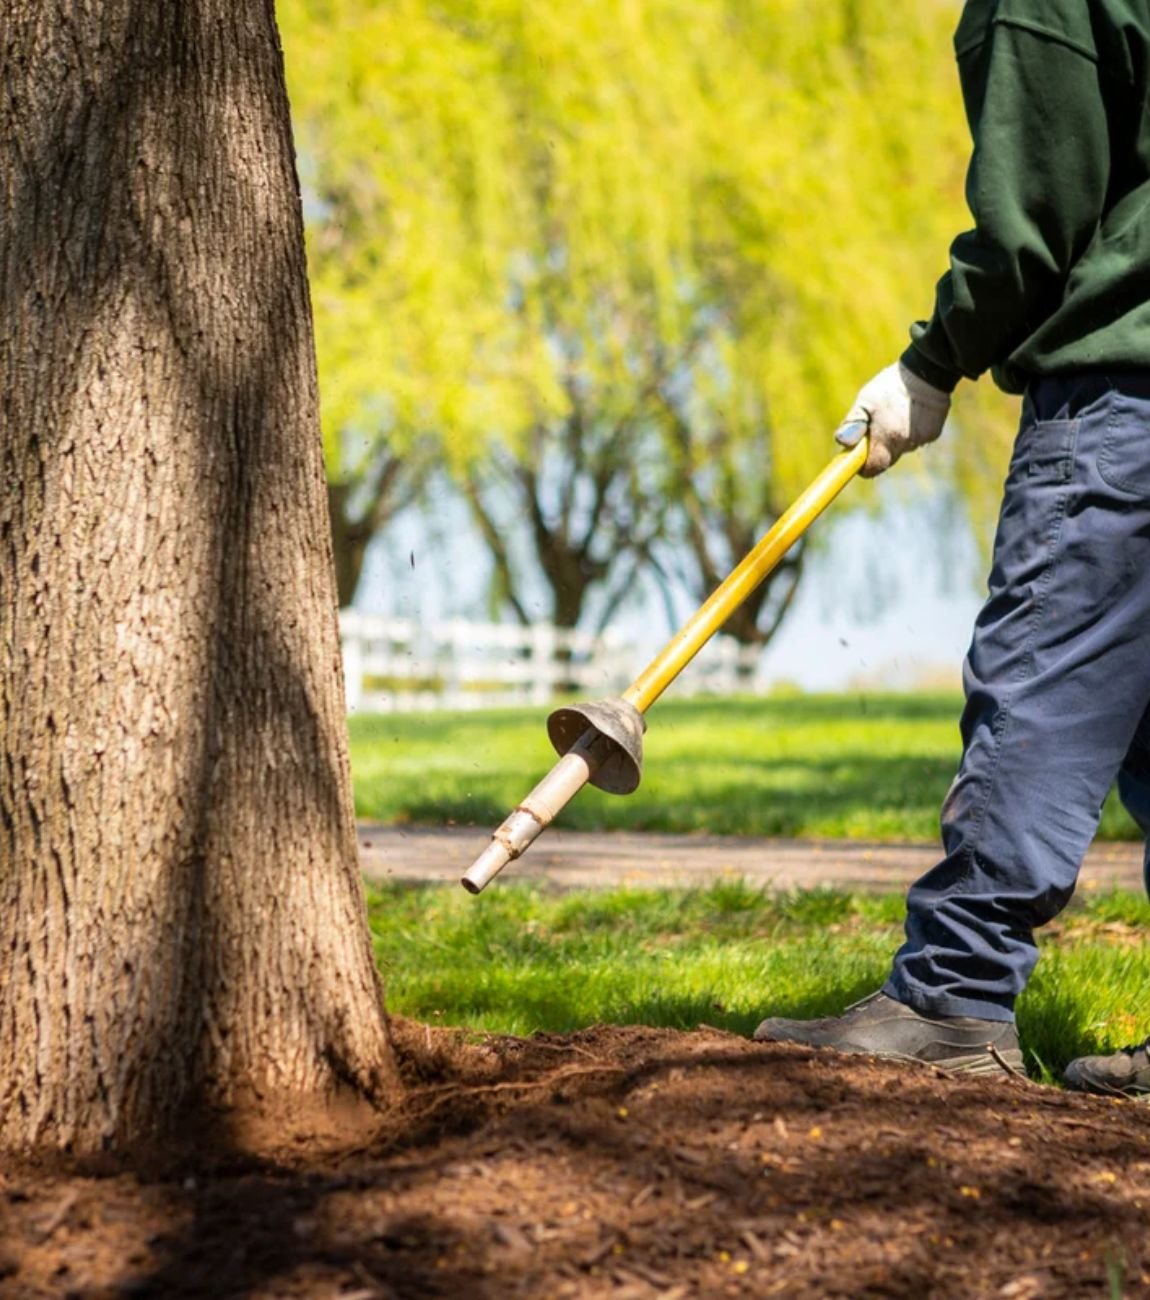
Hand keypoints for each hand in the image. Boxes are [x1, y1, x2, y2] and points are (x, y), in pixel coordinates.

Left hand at [835, 361, 950, 477]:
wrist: (928, 370)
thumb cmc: (891, 386)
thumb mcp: (866, 400)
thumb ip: (853, 423)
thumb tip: (842, 442)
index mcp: (886, 439)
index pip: (872, 469)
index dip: (864, 467)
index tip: (859, 458)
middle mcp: (905, 444)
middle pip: (887, 459)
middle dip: (878, 450)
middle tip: (875, 429)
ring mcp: (921, 440)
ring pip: (902, 448)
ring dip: (895, 438)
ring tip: (895, 413)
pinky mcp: (933, 433)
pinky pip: (917, 438)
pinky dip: (911, 430)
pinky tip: (911, 412)